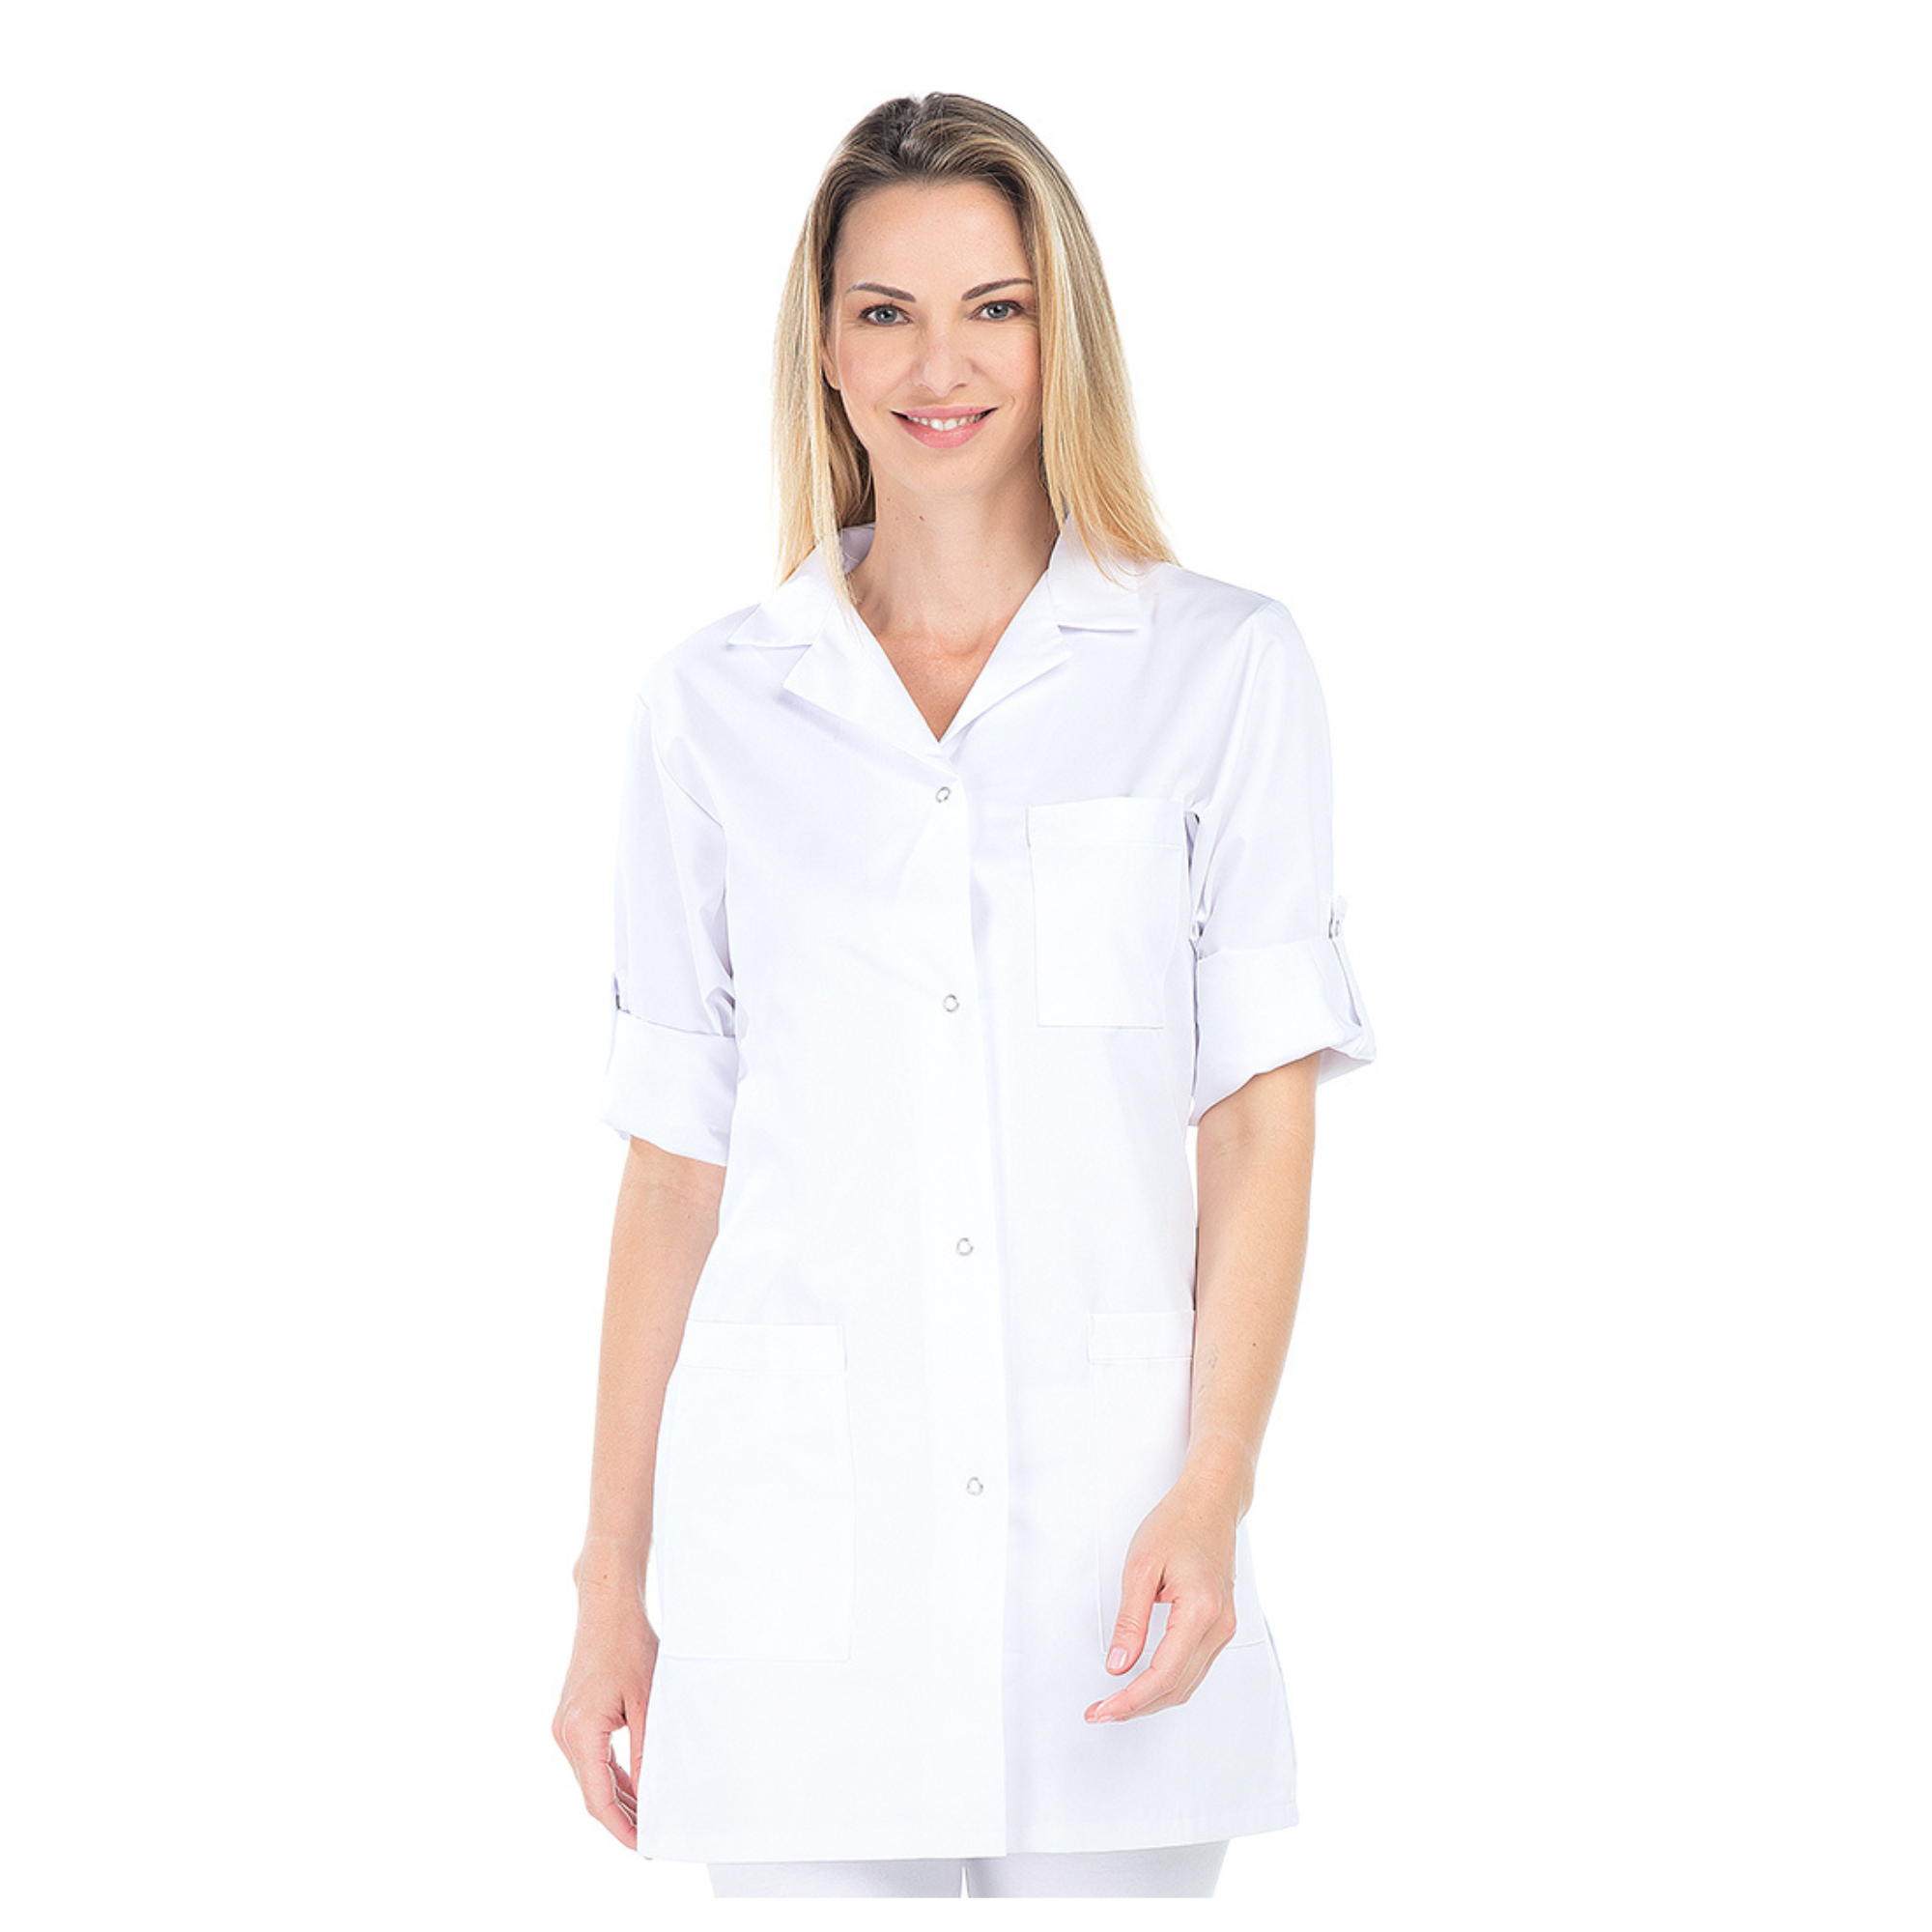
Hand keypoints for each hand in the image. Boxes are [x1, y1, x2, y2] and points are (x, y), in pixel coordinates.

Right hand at [553, 1579, 657, 1851]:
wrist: (607, 1606)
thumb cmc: (629, 1646)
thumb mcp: (646, 1703)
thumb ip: (646, 1754)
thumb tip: (652, 1797)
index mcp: (579, 1733)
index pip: (597, 1800)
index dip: (622, 1828)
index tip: (645, 1848)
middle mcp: (564, 1734)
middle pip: (592, 1793)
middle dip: (622, 1819)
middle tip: (654, 1840)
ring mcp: (565, 1726)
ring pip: (592, 1777)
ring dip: (618, 1798)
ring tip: (650, 1820)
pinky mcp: (572, 1718)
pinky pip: (592, 1758)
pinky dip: (612, 1775)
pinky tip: (636, 1789)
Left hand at [1084, 1479, 1242, 1723]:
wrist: (1210, 1504)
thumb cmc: (1177, 1525)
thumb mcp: (1141, 1567)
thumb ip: (1130, 1620)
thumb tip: (1118, 1664)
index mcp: (1200, 1612)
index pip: (1163, 1675)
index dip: (1131, 1700)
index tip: (1104, 1709)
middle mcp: (1220, 1626)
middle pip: (1177, 1688)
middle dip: (1137, 1707)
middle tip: (1101, 1711)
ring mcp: (1225, 1627)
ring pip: (1188, 1684)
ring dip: (1152, 1699)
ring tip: (1117, 1701)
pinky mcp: (1221, 1625)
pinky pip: (1194, 1668)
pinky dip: (1168, 1682)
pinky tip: (1143, 1682)